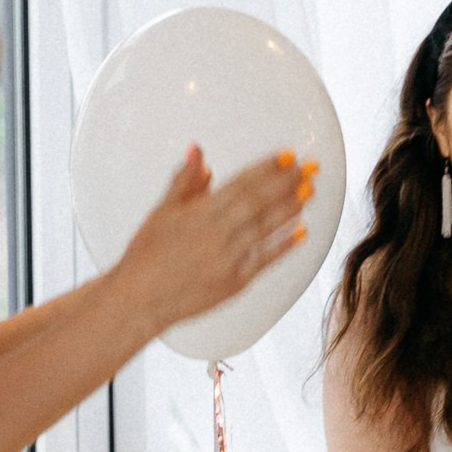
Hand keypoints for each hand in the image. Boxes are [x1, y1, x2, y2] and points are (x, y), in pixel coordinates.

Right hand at [113, 144, 310, 336]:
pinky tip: (303, 230)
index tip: (286, 154)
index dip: (267, 168)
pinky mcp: (235, 282)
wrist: (140, 299)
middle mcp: (218, 234)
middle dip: (287, 181)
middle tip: (310, 165)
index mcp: (200, 213)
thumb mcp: (162, 212)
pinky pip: (266, 260)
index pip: (242, 184)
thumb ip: (185, 181)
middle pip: (260, 202)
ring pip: (267, 228)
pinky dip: (285, 245)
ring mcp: (229, 259)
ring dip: (291, 207)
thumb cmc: (147, 256)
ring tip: (310, 189)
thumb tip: (198, 151)